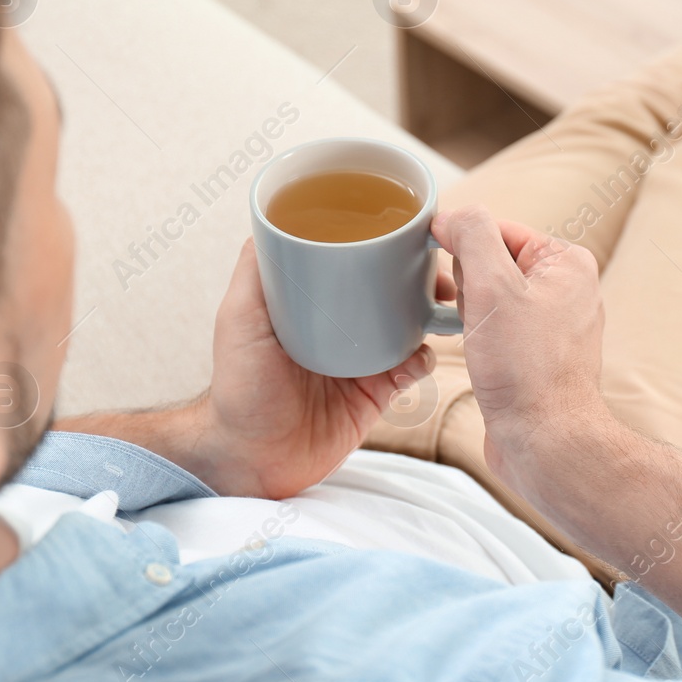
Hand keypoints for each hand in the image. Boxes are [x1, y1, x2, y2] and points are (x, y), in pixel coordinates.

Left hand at [185, 238, 444, 497]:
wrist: (251, 460)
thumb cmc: (237, 389)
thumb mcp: (237, 319)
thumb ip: (253, 272)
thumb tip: (270, 220)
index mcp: (312, 302)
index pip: (353, 260)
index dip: (384, 244)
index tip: (409, 231)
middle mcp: (340, 325)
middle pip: (391, 289)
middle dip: (422, 276)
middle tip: (440, 272)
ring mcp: (361, 358)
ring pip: (410, 325)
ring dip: (432, 313)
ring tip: (444, 308)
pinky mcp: (377, 393)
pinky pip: (412, 369)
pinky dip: (425, 359)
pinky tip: (422, 355)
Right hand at [431, 207, 609, 490]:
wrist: (544, 441)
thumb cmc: (525, 369)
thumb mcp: (492, 287)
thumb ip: (473, 235)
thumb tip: (452, 216)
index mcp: (566, 261)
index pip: (495, 229)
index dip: (463, 250)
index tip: (454, 282)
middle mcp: (566, 288)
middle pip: (489, 262)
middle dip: (468, 288)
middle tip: (478, 320)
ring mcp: (552, 323)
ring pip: (487, 298)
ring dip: (468, 315)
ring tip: (481, 343)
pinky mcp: (536, 354)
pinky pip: (493, 329)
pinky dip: (477, 338)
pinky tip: (479, 358)